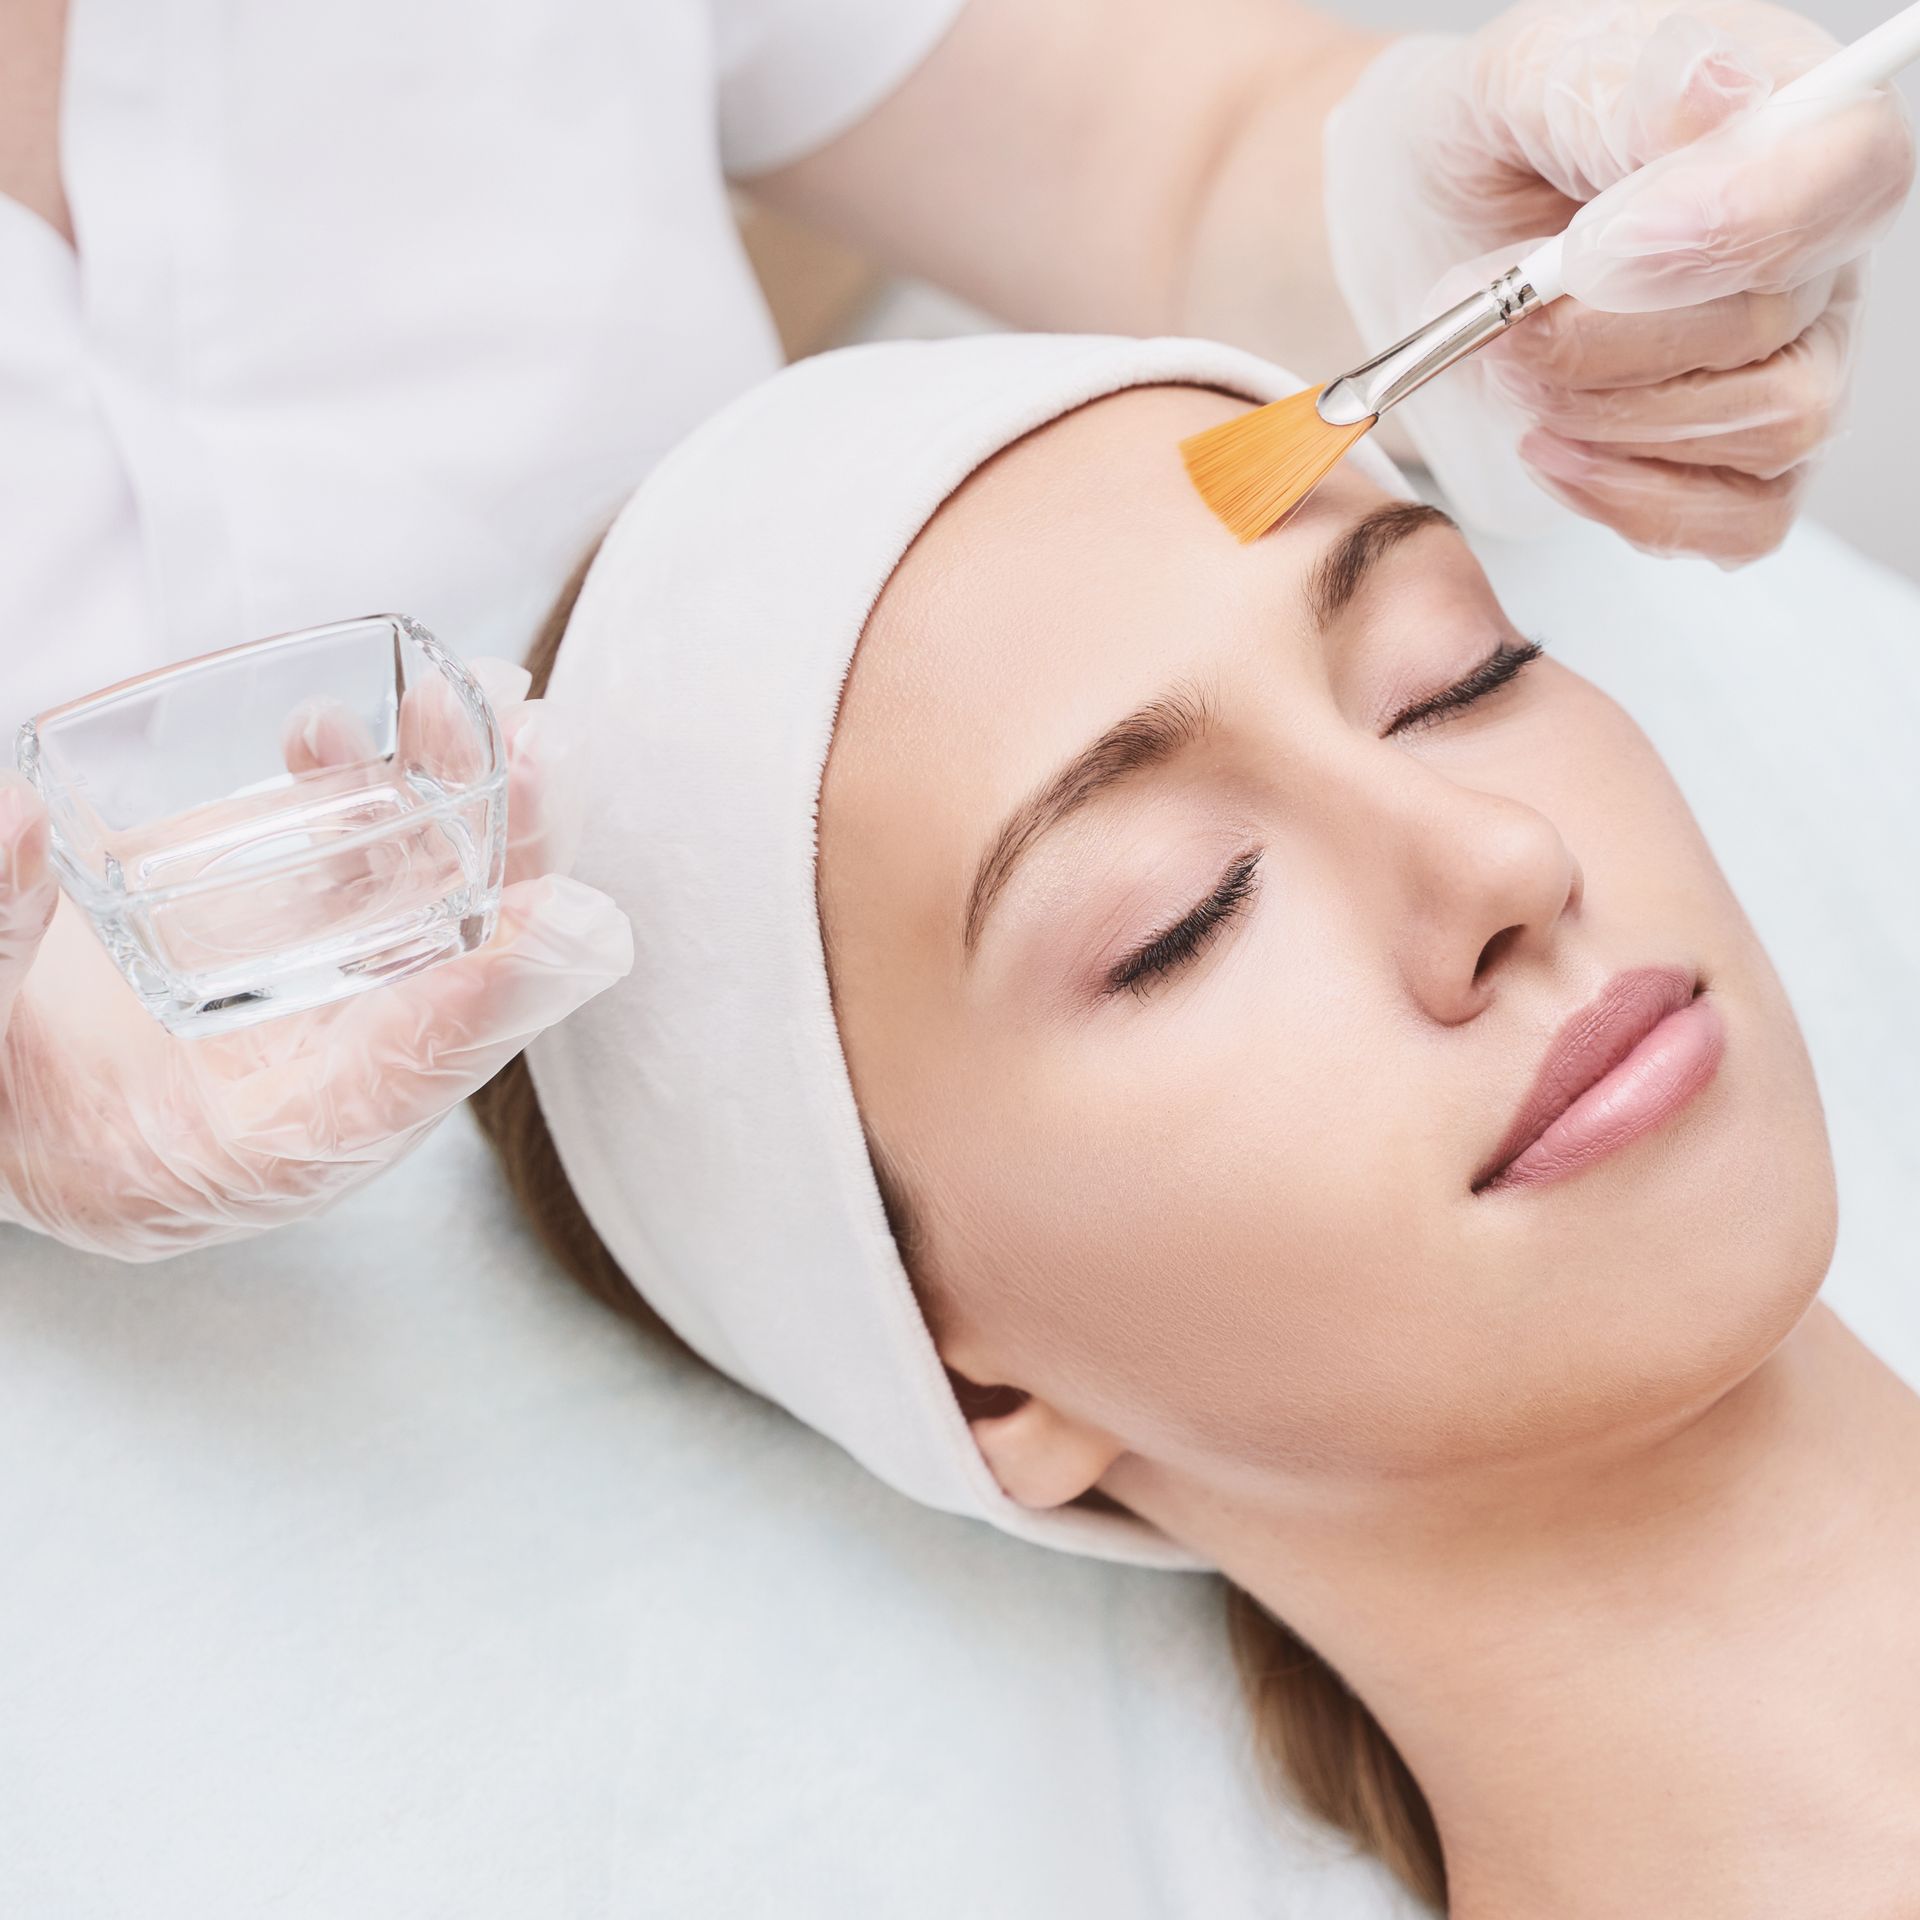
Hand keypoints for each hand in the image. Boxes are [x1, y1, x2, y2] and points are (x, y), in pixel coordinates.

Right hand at [0, 659, 630, 1261]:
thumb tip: (17, 820)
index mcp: (254, 1153)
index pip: (399, 1088)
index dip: (485, 1006)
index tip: (564, 924)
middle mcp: (318, 1080)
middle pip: (460, 975)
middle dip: (512, 864)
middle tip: (536, 749)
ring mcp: (307, 1000)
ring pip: (427, 902)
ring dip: (462, 801)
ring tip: (462, 699)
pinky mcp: (277, 933)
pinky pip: (357, 862)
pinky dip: (369, 789)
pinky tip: (334, 729)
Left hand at [1323, 1, 1914, 563]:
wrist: (1412, 243)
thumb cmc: (1477, 150)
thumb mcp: (1515, 80)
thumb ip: (1612, 86)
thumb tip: (1715, 97)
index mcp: (1788, 117)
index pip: (1849, 172)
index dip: (1734, 226)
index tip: (1593, 250)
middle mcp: (1812, 246)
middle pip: (1775, 322)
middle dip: (1604, 341)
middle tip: (1497, 319)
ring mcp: (1791, 357)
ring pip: (1770, 427)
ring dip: (1609, 416)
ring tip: (1509, 368)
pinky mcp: (1737, 457)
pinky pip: (1743, 518)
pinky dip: (1630, 500)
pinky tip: (1547, 448)